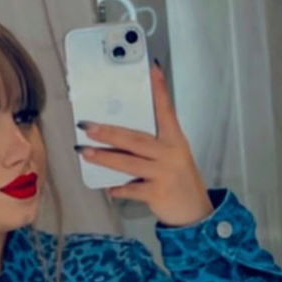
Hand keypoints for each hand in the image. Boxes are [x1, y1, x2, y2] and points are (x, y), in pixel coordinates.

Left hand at [76, 62, 214, 227]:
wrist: (195, 212)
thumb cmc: (180, 180)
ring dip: (105, 157)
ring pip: (129, 163)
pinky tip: (109, 188)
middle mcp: (171, 154)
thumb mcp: (172, 156)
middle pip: (136, 139)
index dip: (160, 90)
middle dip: (109, 132)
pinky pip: (131, 189)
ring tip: (86, 152)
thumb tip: (117, 137)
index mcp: (175, 140)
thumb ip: (151, 146)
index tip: (153, 69)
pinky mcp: (157, 193)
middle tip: (88, 126)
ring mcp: (164, 174)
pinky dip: (118, 189)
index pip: (167, 110)